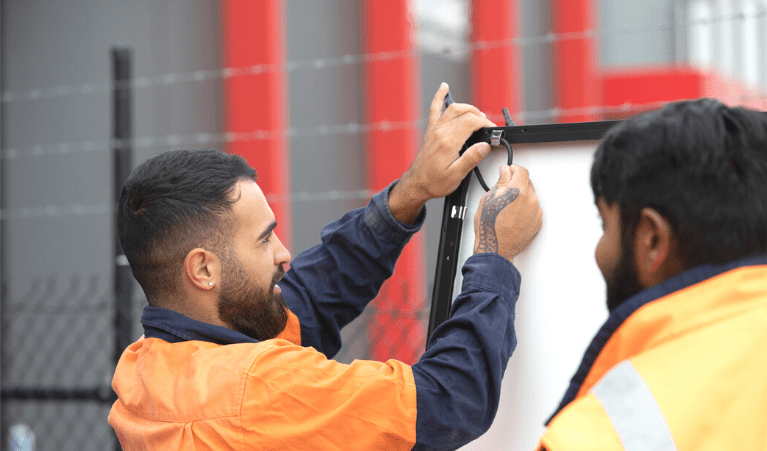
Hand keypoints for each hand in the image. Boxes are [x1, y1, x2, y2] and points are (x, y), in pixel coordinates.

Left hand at [389, 83, 495, 223]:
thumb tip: (485, 146)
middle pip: (464, 113)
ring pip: (453, 109)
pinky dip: (439, 97)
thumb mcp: (456, 176)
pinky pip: (434, 109)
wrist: (416, 184)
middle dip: (479, 116)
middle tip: (487, 126)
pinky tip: (443, 88)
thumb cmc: (434, 182)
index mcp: (448, 142)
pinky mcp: (431, 131)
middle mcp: (440, 132)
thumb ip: (471, 159)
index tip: (492, 129)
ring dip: (468, 108)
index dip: (485, 123)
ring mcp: (434, 130)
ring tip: (477, 115)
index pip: (471, 122)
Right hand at [473, 165, 541, 262]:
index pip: (521, 170)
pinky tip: (513, 215)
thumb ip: (500, 182)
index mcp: (518, 191)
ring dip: (521, 196)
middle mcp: (530, 200)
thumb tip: (505, 172)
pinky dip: (525, 208)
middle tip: (504, 190)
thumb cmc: (490, 226)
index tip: (508, 171)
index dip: (513, 169)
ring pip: (530, 195)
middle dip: (517, 183)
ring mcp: (535, 212)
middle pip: (527, 182)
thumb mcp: (488, 198)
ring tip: (508, 206)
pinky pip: (533, 208)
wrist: (496, 248)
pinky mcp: (537, 221)